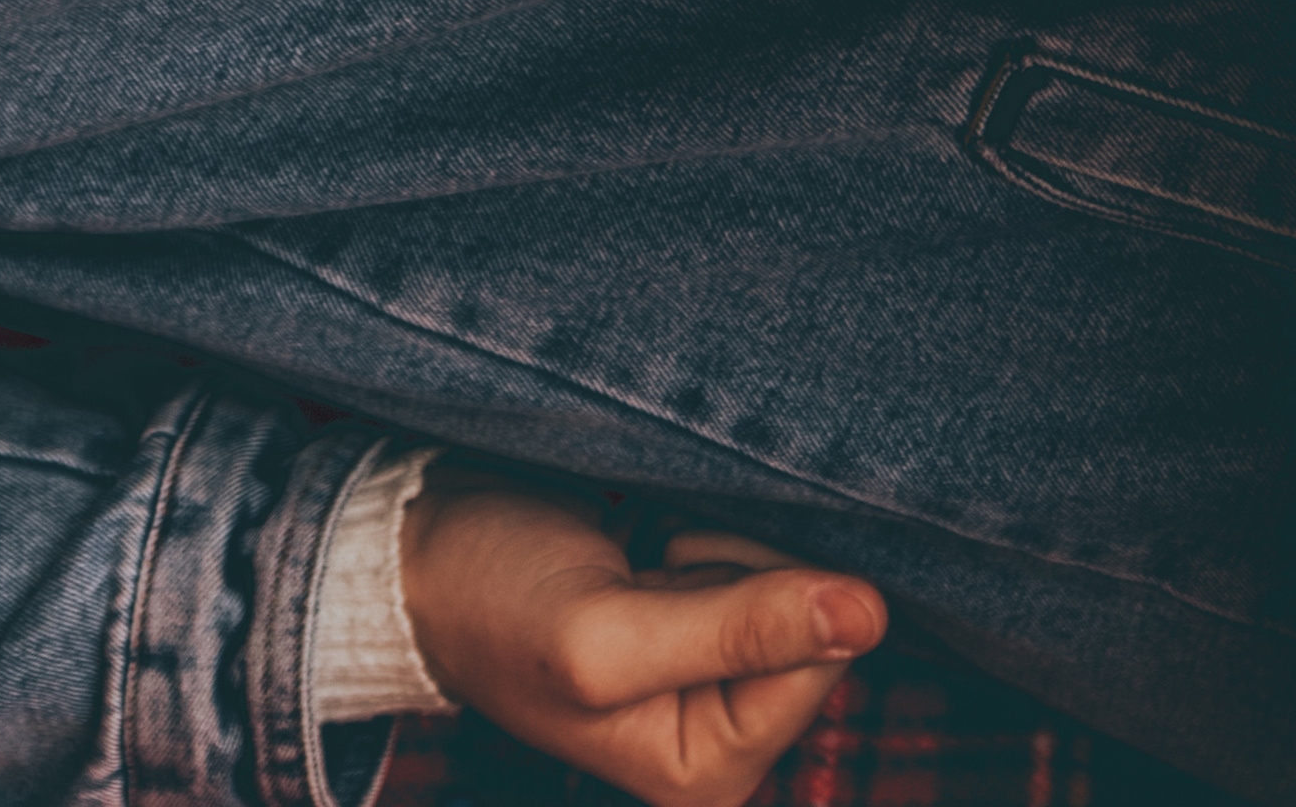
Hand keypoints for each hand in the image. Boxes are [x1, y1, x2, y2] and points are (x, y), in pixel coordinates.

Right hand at [402, 466, 884, 806]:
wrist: (424, 552)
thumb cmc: (495, 603)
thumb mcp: (605, 633)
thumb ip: (739, 630)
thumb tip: (871, 615)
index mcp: (705, 771)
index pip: (816, 664)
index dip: (759, 595)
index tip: (671, 570)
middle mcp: (724, 730)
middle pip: (812, 619)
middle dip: (741, 564)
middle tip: (652, 558)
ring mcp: (715, 667)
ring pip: (788, 576)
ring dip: (725, 536)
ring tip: (646, 544)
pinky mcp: (702, 606)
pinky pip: (758, 551)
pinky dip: (714, 522)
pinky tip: (656, 531)